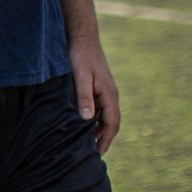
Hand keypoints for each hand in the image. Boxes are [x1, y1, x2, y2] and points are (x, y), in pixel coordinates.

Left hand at [68, 35, 119, 153]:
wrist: (81, 37)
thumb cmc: (80, 56)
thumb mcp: (80, 77)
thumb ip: (84, 97)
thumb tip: (87, 119)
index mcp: (109, 95)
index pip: (112, 124)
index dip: (106, 140)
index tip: (98, 154)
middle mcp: (110, 94)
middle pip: (109, 122)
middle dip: (102, 138)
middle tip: (90, 154)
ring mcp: (104, 90)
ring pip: (103, 116)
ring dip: (97, 129)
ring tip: (85, 143)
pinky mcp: (96, 87)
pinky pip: (98, 108)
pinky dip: (92, 119)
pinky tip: (81, 124)